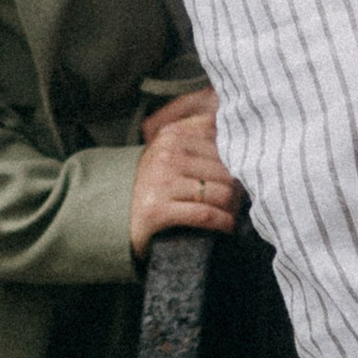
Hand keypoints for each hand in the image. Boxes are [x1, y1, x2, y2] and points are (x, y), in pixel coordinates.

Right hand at [130, 88, 242, 262]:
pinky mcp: (157, 209)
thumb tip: (240, 131)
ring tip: (231, 213)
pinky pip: (206, 214)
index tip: (242, 175)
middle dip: (238, 190)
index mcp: (171, 136)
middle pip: (227, 170)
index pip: (223, 143)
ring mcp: (160, 182)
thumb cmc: (154, 187)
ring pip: (221, 193)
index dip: (238, 162)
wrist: (115, 218)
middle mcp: (165, 154)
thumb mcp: (171, 155)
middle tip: (239, 202)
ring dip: (232, 208)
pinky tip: (226, 226)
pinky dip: (223, 223)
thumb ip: (200, 138)